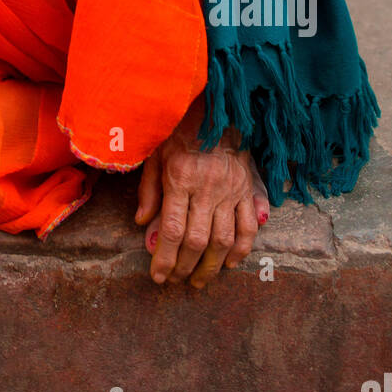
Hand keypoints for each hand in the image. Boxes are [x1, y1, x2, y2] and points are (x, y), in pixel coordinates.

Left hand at [135, 90, 269, 288]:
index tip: (158, 277)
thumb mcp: (154, 154)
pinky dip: (242, 250)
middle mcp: (207, 187)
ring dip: (212, 267)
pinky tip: (231, 264)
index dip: (164, 259)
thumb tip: (143, 227)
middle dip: (185, 268)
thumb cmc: (178, 132)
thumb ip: (148, 191)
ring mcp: (231, 190)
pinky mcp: (247, 189)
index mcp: (180, 177)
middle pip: (197, 241)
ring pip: (225, 240)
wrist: (216, 110)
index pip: (171, 230)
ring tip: (199, 281)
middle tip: (176, 282)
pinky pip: (249, 227)